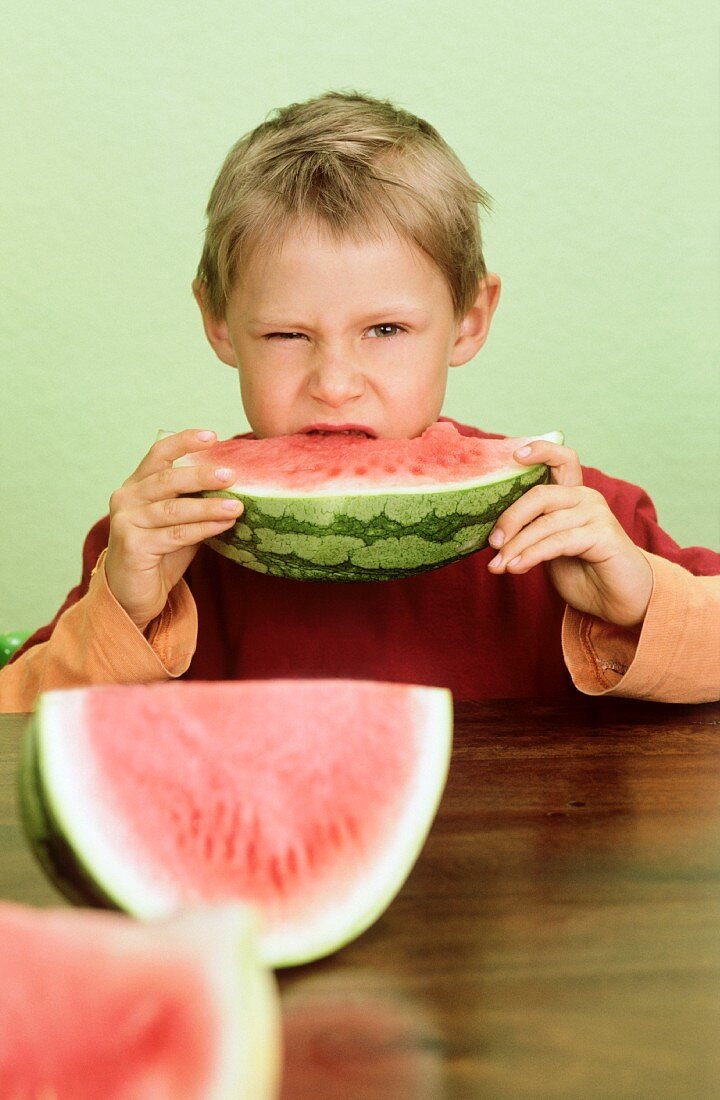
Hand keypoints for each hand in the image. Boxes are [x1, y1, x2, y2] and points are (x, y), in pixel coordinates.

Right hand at [104, 430, 242, 631]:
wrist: (132, 595)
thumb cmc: (159, 554)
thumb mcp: (178, 522)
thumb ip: (194, 502)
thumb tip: (234, 486)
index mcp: (137, 485)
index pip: (159, 453)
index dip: (184, 442)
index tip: (212, 436)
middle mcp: (126, 498)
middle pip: (167, 479)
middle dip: (202, 476)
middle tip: (232, 476)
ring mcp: (126, 521)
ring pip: (174, 509)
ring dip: (209, 507)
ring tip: (237, 506)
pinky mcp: (132, 545)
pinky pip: (174, 534)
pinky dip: (202, 529)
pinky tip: (223, 525)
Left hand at [487, 440, 652, 627]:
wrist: (619, 601)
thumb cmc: (583, 573)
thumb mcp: (550, 549)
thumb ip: (530, 535)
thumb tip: (494, 539)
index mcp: (572, 496)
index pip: (561, 459)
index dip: (540, 450)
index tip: (515, 455)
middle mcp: (586, 498)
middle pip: (540, 495)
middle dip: (510, 518)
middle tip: (493, 543)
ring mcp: (597, 514)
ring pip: (545, 523)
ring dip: (516, 546)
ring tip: (499, 565)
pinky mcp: (604, 535)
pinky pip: (558, 541)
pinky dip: (532, 555)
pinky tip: (517, 567)